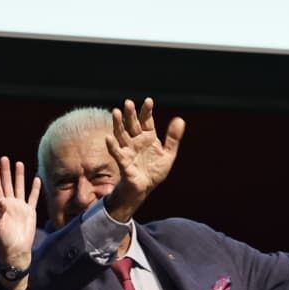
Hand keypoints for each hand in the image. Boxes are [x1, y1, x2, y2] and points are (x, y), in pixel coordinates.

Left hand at [0, 156, 40, 273]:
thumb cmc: (4, 241)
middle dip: (5, 172)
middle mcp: (9, 204)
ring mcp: (20, 207)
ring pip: (19, 188)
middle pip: (7, 184)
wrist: (16, 251)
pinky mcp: (30, 212)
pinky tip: (36, 179)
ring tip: (18, 163)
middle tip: (4, 158)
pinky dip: (35, 189)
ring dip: (19, 176)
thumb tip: (2, 201)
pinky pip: (33, 197)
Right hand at [103, 97, 184, 222]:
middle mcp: (136, 141)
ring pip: (121, 134)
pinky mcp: (123, 162)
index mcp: (148, 137)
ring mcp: (128, 150)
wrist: (144, 189)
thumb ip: (173, 138)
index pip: (146, 121)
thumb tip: (180, 119)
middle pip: (132, 125)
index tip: (148, 100)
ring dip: (118, 124)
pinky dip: (112, 146)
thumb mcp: (168, 154)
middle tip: (128, 102)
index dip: (146, 111)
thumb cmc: (154, 171)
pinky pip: (116, 153)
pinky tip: (108, 137)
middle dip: (130, 114)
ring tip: (115, 111)